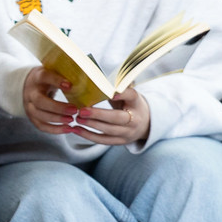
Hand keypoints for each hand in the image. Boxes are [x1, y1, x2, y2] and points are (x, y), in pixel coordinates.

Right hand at [22, 67, 82, 133]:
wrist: (30, 86)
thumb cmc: (48, 79)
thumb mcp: (53, 73)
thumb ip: (65, 76)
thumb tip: (87, 82)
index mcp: (37, 77)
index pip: (45, 77)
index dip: (56, 81)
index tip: (70, 86)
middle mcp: (30, 92)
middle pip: (40, 101)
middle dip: (57, 107)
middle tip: (74, 110)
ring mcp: (28, 105)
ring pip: (39, 115)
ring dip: (56, 119)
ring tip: (71, 120)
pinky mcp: (31, 117)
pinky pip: (41, 126)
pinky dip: (55, 129)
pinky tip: (68, 129)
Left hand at [22, 70, 151, 145]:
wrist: (145, 124)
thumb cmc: (130, 105)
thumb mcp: (128, 95)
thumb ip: (117, 89)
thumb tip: (98, 80)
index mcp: (136, 103)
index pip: (131, 96)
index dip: (122, 94)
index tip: (111, 93)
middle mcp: (135, 119)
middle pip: (117, 118)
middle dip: (98, 115)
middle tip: (82, 110)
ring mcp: (128, 132)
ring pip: (108, 130)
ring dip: (91, 125)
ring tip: (77, 118)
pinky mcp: (120, 142)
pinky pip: (103, 140)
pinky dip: (88, 135)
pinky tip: (76, 130)